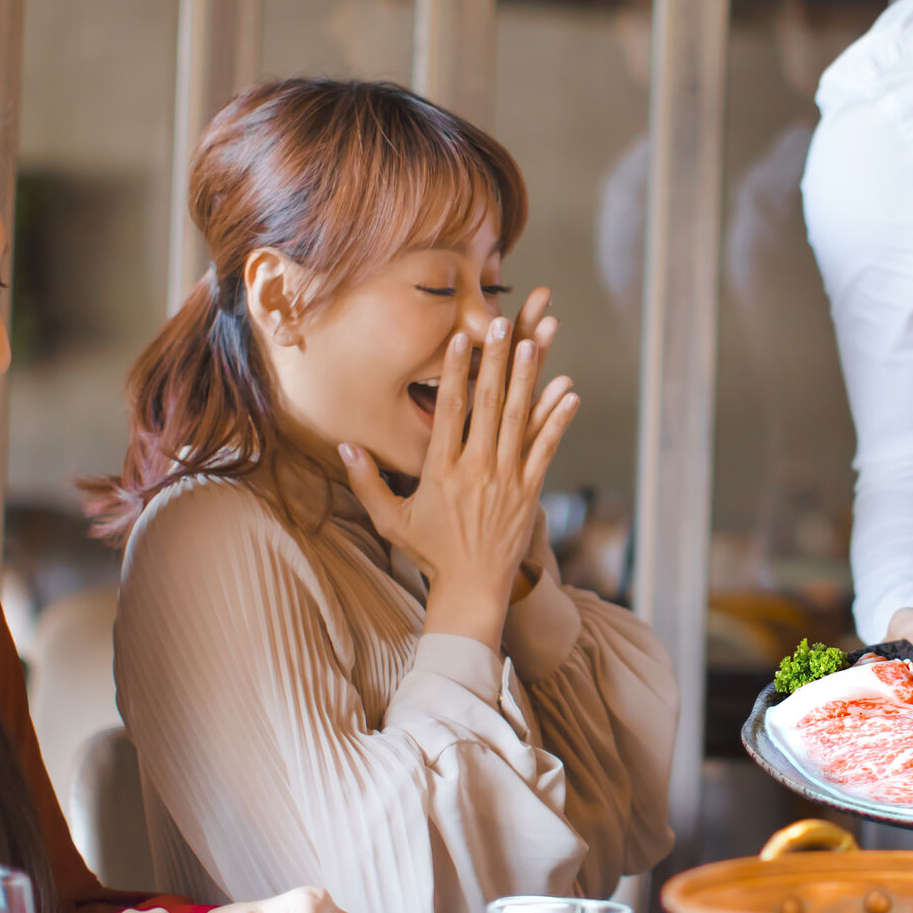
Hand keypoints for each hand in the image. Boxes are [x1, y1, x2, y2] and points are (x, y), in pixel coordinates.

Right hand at [341, 288, 576, 645]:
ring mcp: (506, 479)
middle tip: (499, 323)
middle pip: (487, 405)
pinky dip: (557, 420)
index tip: (459, 339)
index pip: (447, 411)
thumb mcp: (390, 520)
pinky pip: (546, 448)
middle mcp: (476, 469)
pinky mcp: (530, 491)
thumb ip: (366, 481)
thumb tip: (343, 446)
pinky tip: (569, 392)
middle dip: (493, 361)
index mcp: (441, 471)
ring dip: (526, 379)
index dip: (454, 371)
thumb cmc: (430, 553)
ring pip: (518, 420)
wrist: (472, 589)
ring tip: (532, 343)